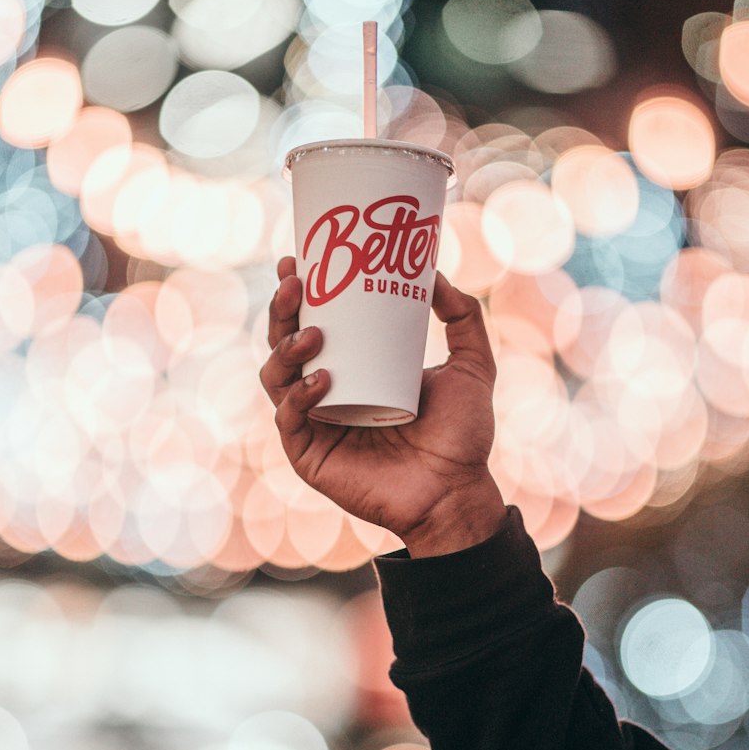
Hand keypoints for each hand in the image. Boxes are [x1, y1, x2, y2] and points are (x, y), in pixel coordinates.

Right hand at [259, 257, 506, 554]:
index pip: (314, 321)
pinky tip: (321, 380)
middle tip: (296, 282)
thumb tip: (434, 273)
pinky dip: (298, 396)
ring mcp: (314, 424)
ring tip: (313, 334)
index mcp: (353, 368)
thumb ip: (464, 318)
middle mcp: (326, 392)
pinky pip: (289, 419)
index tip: (300, 258)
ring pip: (276, 377)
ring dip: (285, 348)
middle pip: (284, 342)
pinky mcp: (309, 455)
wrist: (456, 491)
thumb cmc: (462, 435)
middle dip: (282, 309)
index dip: (299, 291)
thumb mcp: (472, 365)